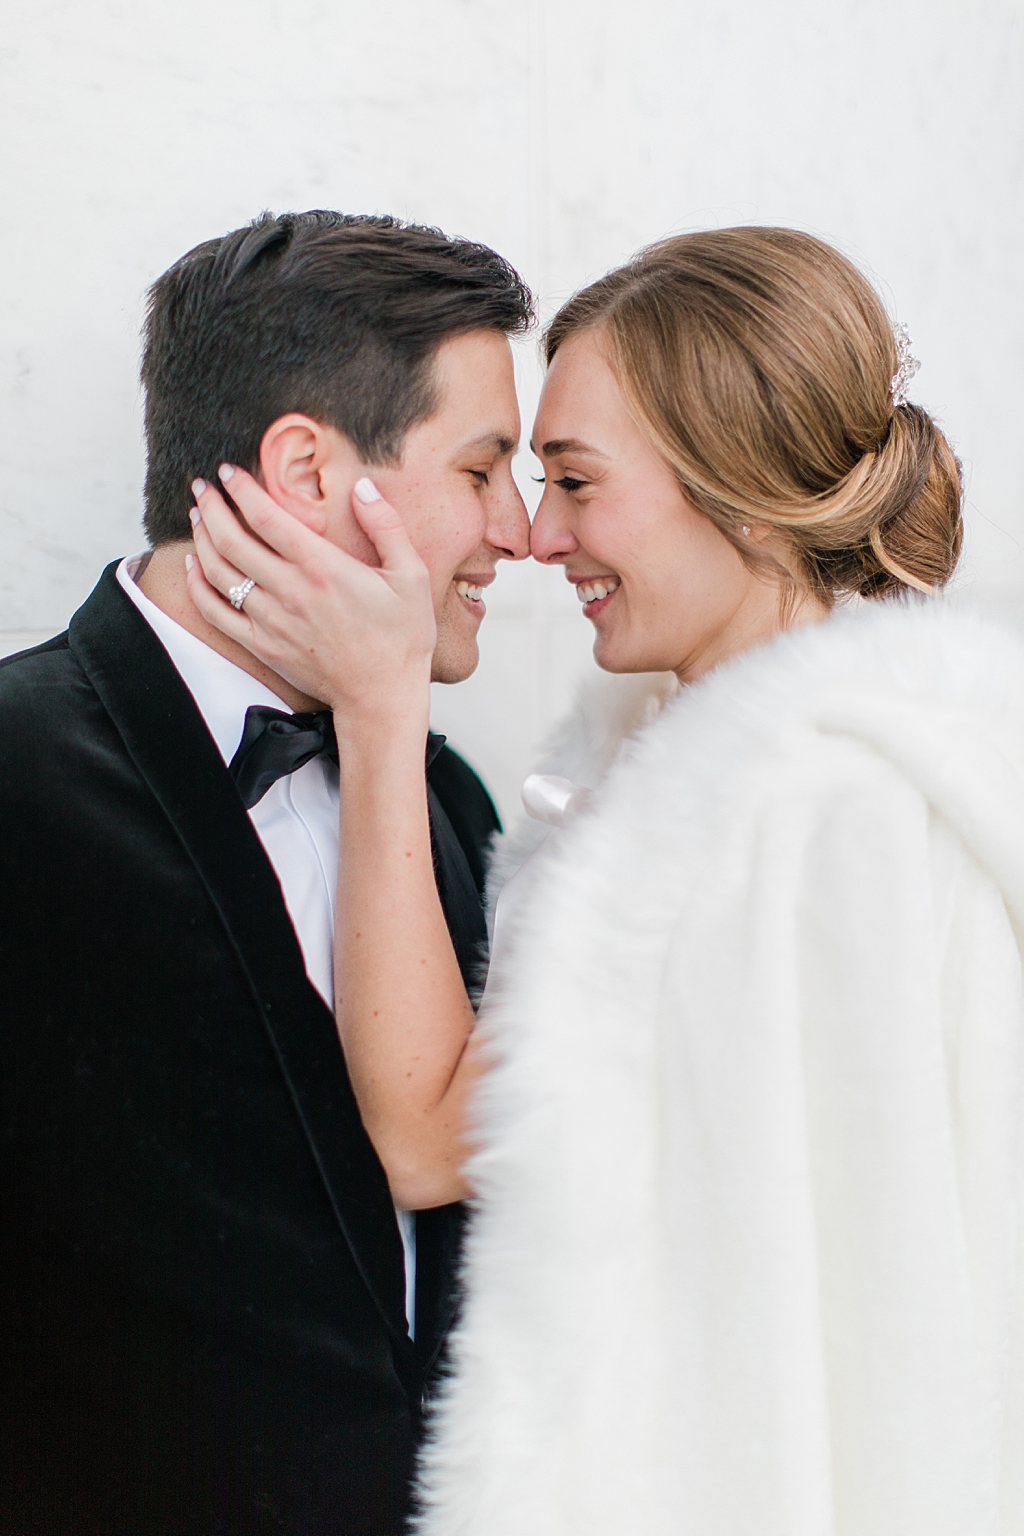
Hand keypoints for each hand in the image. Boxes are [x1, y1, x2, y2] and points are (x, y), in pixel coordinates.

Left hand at [185, 466, 435, 725]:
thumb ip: (387, 526)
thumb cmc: (401, 638)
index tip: (229, 472)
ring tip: (198, 517)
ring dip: (202, 539)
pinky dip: (198, 586)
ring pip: (219, 573)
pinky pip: (217, 613)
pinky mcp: (263, 646)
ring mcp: (272, 621)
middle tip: (202, 487)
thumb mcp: (411, 576)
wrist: (382, 696)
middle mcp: (290, 591)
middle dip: (211, 507)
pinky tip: (193, 566)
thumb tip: (364, 487)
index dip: (242, 490)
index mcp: (323, 568)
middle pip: (232, 540)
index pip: (267, 518)